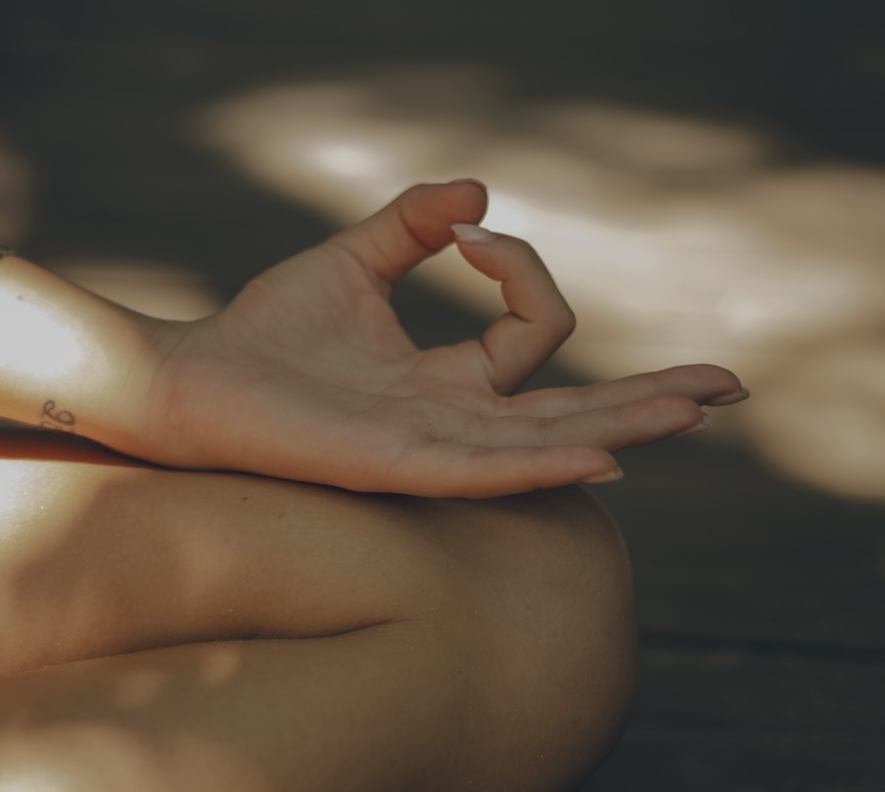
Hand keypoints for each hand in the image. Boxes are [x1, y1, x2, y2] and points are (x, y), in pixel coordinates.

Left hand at [131, 181, 746, 496]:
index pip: (536, 331)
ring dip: (625, 425)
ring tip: (697, 409)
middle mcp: (453, 421)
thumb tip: (478, 195)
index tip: (469, 231)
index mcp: (447, 380)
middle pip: (574, 411)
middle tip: (726, 386)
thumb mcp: (351, 261)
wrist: (193, 379)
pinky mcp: (396, 466)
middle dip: (650, 396)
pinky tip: (603, 454)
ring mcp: (430, 449)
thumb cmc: (266, 332)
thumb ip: (412, 225)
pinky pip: (485, 468)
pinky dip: (545, 461)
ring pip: (548, 441)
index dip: (521, 268)